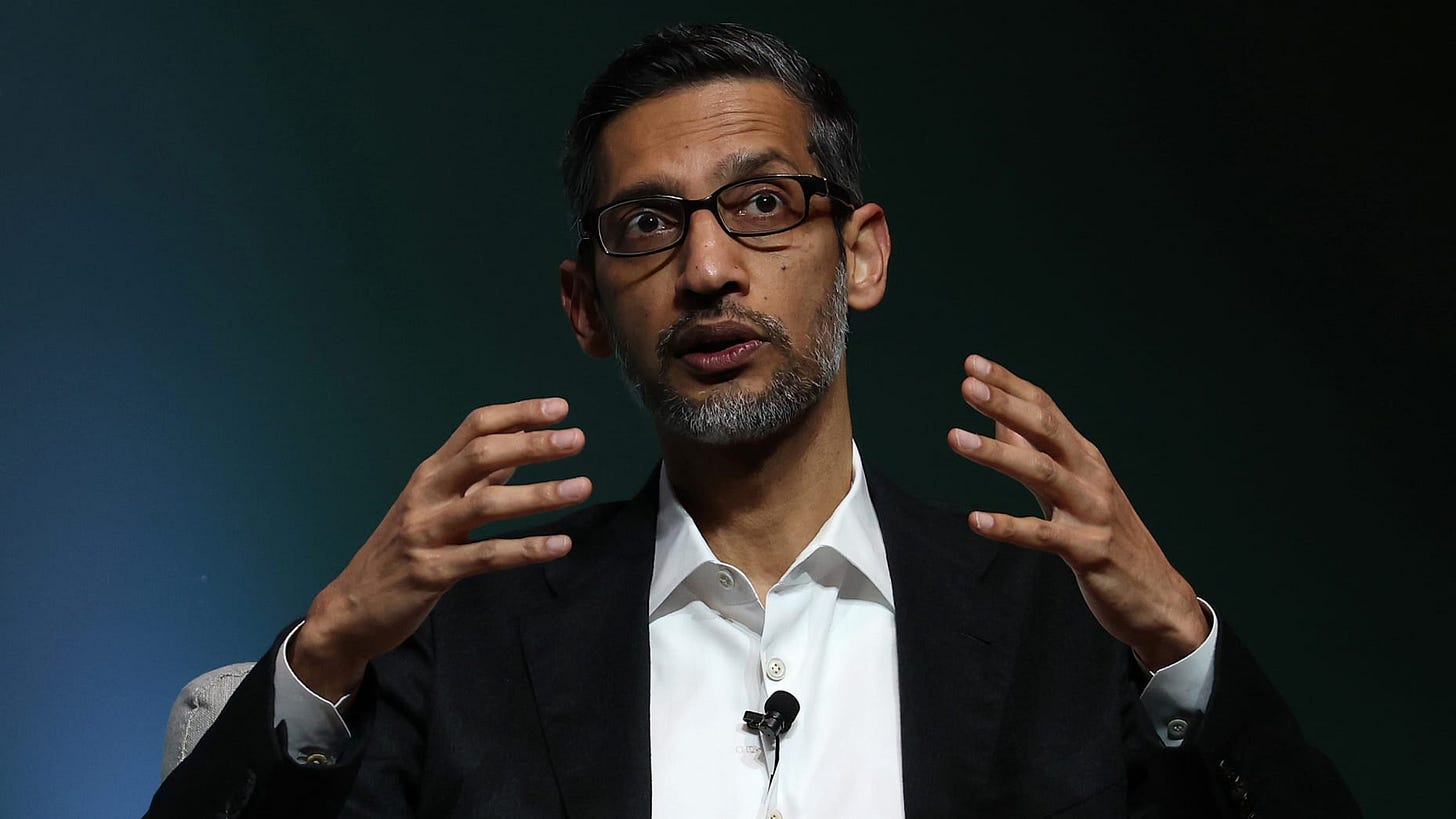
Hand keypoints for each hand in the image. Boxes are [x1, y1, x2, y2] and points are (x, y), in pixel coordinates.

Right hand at [291, 397, 591, 699]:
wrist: (351, 609)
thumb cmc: (403, 552)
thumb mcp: (437, 506)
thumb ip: (479, 478)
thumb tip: (521, 444)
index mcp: (430, 474)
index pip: (474, 428)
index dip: (517, 414)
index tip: (560, 408)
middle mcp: (426, 495)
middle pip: (480, 455)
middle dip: (532, 444)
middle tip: (577, 439)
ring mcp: (426, 532)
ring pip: (486, 504)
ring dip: (538, 494)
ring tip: (582, 487)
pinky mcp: (431, 572)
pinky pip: (485, 556)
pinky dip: (526, 549)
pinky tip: (561, 545)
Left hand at [947, 355, 1207, 669]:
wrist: (1158, 596)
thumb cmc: (1108, 536)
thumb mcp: (1074, 487)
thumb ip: (1038, 453)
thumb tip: (1002, 417)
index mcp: (1084, 457)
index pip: (1045, 410)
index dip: (1010, 386)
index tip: (973, 365)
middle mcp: (1090, 476)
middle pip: (1045, 430)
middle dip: (1005, 404)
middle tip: (967, 385)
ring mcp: (1092, 512)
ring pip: (1042, 473)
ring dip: (997, 453)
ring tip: (956, 437)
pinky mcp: (1089, 550)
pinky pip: (1044, 535)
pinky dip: (1009, 526)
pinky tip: (977, 520)